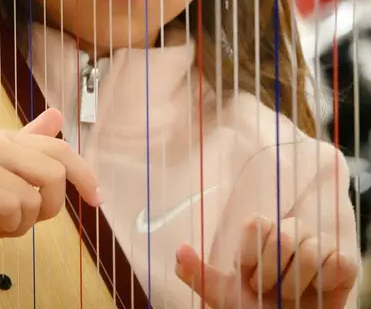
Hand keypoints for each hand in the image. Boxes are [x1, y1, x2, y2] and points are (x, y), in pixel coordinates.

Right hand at [0, 108, 100, 236]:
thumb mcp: (0, 163)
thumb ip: (29, 141)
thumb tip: (58, 115)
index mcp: (11, 137)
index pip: (61, 150)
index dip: (85, 174)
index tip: (98, 199)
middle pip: (55, 174)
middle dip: (52, 207)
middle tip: (33, 219)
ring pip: (33, 198)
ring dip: (25, 225)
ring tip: (5, 224)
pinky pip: (12, 209)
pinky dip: (9, 228)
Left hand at [175, 215, 357, 307]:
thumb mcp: (225, 297)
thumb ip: (200, 274)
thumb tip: (178, 251)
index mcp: (262, 234)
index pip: (256, 224)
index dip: (250, 255)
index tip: (248, 277)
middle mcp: (290, 232)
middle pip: (283, 234)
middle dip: (273, 274)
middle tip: (272, 292)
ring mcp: (317, 244)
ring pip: (311, 250)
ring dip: (298, 285)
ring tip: (293, 297)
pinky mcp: (342, 262)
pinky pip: (338, 261)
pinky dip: (325, 284)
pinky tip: (317, 294)